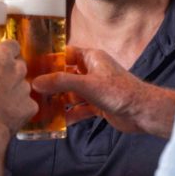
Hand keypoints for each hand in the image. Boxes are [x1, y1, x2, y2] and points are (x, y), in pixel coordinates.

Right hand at [0, 40, 36, 140]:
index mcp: (0, 57)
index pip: (11, 45)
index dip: (5, 51)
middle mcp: (17, 69)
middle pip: (18, 65)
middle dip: (9, 71)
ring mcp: (25, 89)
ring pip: (22, 85)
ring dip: (13, 90)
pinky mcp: (30, 107)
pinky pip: (26, 105)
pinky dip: (18, 108)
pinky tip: (4, 113)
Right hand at [33, 46, 174, 137]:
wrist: (142, 112)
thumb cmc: (120, 92)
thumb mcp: (87, 85)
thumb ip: (61, 83)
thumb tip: (37, 82)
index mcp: (92, 58)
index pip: (66, 54)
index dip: (50, 59)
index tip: (33, 65)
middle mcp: (93, 71)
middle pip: (66, 75)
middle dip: (51, 83)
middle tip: (32, 89)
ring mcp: (95, 89)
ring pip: (71, 93)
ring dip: (58, 101)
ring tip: (40, 107)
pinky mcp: (98, 105)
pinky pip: (79, 108)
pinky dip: (70, 114)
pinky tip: (58, 121)